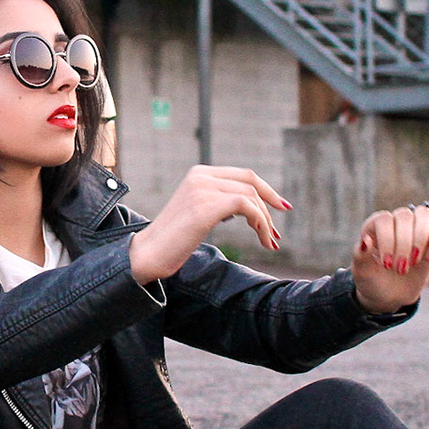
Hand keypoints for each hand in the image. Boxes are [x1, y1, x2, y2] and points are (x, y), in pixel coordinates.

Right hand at [129, 164, 289, 283]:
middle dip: (271, 203)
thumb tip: (247, 205)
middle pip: (250, 181)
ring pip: (251, 196)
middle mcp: (201, 176)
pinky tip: (262, 239)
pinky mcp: (206, 207)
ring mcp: (202, 189)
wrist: (148, 254)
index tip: (280, 207)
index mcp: (199, 173)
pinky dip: (260, 223)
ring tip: (270, 242)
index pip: (243, 174)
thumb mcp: (198, 212)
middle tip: (278, 231)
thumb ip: (218, 202)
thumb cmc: (174, 240)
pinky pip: (247, 207)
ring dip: (266, 221)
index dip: (266, 190)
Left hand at [352, 203, 428, 313]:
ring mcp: (414, 230)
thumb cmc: (372, 280)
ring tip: (414, 262)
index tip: (386, 264)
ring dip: (420, 239)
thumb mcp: (362, 273)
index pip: (384, 219)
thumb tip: (366, 240)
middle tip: (399, 269)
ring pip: (423, 215)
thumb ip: (361, 256)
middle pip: (404, 215)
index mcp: (374, 226)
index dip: (387, 240)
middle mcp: (394, 223)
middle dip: (404, 244)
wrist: (388, 295)